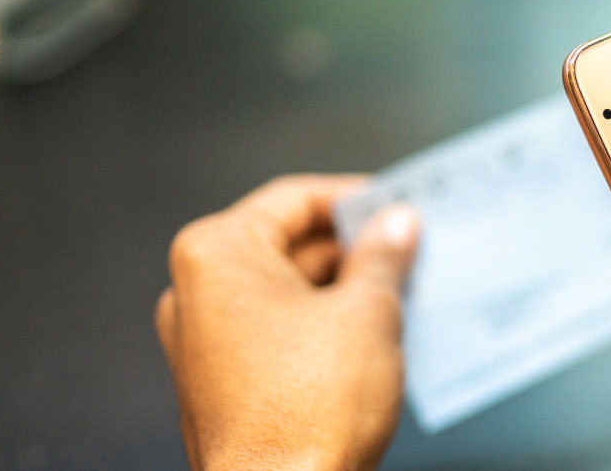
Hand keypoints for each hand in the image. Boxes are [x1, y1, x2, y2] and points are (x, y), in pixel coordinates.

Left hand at [156, 175, 420, 470]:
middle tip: (412, 251)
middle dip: (355, 248)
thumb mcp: (367, 312)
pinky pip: (280, 332)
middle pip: (289, 244)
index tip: (399, 205)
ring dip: (345, 289)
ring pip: (288, 291)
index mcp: (218, 255)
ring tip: (403, 296)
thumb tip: (396, 224)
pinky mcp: (224, 383)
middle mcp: (197, 292)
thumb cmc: (305, 412)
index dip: (356, 199)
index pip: (295, 199)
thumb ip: (383, 256)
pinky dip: (325, 326)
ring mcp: (206, 341)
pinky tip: (374, 338)